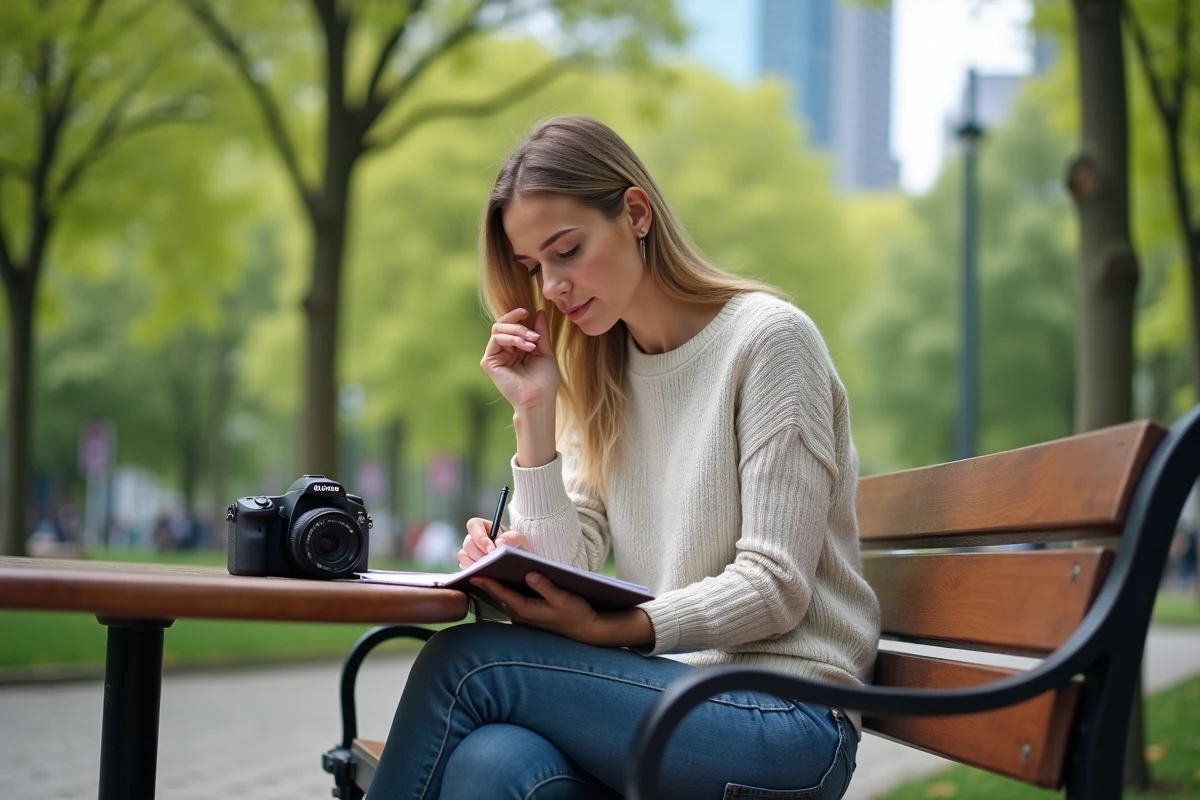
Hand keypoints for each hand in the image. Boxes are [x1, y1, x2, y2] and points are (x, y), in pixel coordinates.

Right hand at [458, 517, 529, 567]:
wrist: (519, 563)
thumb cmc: (518, 548)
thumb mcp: (520, 540)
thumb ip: (513, 537)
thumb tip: (499, 541)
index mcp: (485, 527)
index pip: (474, 525)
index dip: (479, 536)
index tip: (491, 549)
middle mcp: (475, 539)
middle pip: (468, 543)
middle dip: (478, 554)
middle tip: (490, 561)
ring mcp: (470, 552)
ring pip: (463, 555)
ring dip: (473, 562)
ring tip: (486, 568)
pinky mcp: (468, 564)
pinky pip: (463, 566)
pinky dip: (470, 570)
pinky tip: (481, 573)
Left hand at [470, 572, 598, 641]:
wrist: (586, 631)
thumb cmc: (576, 614)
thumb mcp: (564, 598)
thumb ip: (546, 587)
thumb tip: (530, 573)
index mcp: (527, 610)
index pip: (503, 594)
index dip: (488, 583)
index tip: (474, 573)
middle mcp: (522, 616)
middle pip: (500, 597)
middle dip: (487, 583)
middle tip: (474, 567)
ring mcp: (525, 618)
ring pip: (505, 600)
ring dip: (495, 587)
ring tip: (485, 570)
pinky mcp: (529, 617)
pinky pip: (512, 602)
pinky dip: (505, 592)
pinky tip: (504, 581)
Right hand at [480, 308, 558, 410]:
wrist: (540, 399)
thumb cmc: (544, 380)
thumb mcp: (544, 350)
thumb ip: (540, 332)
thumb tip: (538, 311)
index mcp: (514, 348)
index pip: (510, 324)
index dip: (518, 316)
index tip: (530, 313)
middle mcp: (502, 351)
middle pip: (502, 324)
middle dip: (519, 324)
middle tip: (534, 335)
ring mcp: (495, 356)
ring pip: (498, 329)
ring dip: (518, 331)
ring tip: (532, 343)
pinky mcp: (489, 362)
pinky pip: (496, 339)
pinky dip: (512, 338)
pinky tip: (526, 347)